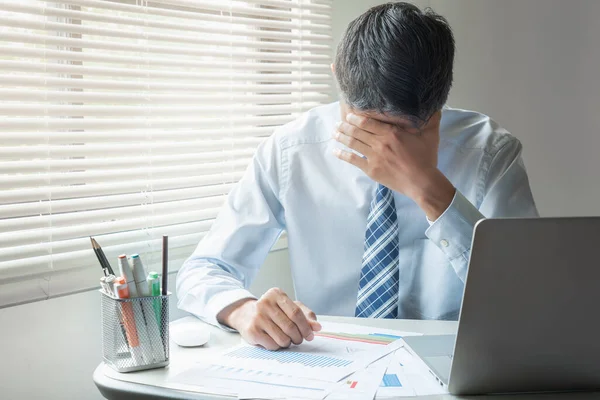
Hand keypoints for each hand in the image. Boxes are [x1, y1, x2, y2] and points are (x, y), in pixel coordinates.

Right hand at [218, 288, 321, 350]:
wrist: (246, 315)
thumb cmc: (273, 312)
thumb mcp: (289, 308)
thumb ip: (305, 316)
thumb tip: (317, 327)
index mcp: (276, 294)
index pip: (296, 313)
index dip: (306, 327)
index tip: (310, 335)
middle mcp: (265, 303)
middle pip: (290, 327)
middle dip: (298, 337)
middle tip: (298, 339)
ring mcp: (257, 317)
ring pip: (282, 338)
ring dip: (288, 343)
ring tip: (286, 339)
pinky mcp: (252, 331)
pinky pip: (272, 345)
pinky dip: (277, 346)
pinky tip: (274, 340)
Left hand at [333, 112, 454, 219]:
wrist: (421, 182)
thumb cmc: (426, 159)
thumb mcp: (431, 136)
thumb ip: (431, 119)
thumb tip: (435, 106)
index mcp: (392, 132)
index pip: (368, 122)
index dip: (355, 117)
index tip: (348, 114)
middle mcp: (380, 143)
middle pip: (357, 131)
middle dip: (345, 126)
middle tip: (337, 123)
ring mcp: (374, 156)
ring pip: (353, 143)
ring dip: (341, 137)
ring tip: (334, 133)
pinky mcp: (371, 169)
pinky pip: (353, 160)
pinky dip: (342, 155)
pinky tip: (335, 151)